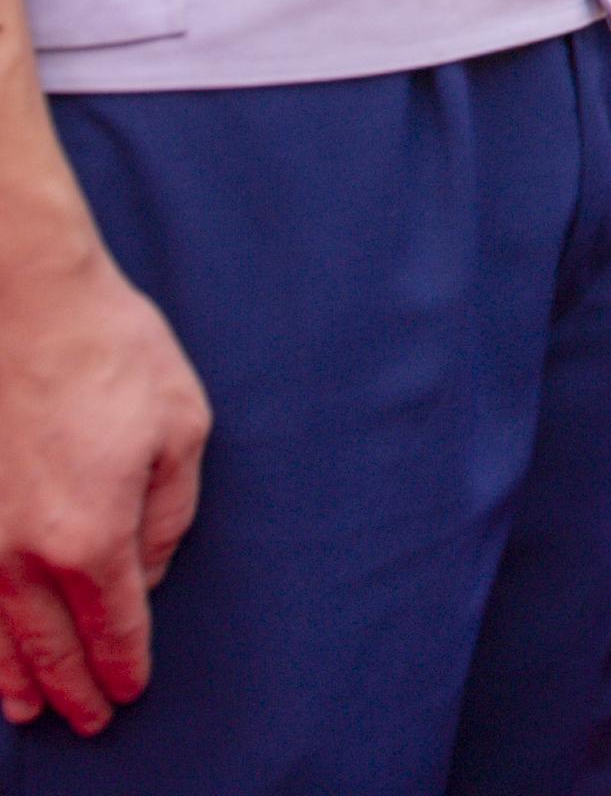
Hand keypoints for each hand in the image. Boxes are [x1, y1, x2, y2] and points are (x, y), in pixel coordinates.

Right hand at [0, 242, 205, 735]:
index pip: (114, 622)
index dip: (123, 662)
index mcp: (93, 534)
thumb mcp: (181, 428)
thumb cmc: (111, 355)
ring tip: (29, 709)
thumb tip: (151, 570)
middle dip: (74, 685)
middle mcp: (25, 551)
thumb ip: (170, 513)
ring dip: (15, 675)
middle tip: (87, 721)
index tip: (129, 691)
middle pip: (51, 641)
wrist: (19, 301)